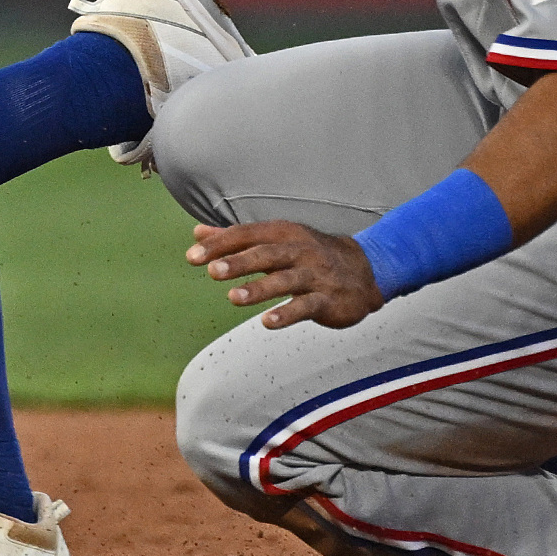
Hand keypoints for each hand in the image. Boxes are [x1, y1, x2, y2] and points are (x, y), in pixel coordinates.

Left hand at [188, 220, 383, 329]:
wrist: (364, 271)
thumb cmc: (310, 255)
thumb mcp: (274, 241)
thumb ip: (235, 238)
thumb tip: (197, 233)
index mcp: (283, 233)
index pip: (247, 235)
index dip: (220, 245)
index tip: (192, 256)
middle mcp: (299, 250)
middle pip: (266, 254)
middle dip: (238, 262)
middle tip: (211, 271)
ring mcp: (315, 275)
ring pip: (285, 280)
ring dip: (259, 289)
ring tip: (233, 298)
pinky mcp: (328, 300)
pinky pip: (306, 306)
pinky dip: (287, 314)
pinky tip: (268, 322)